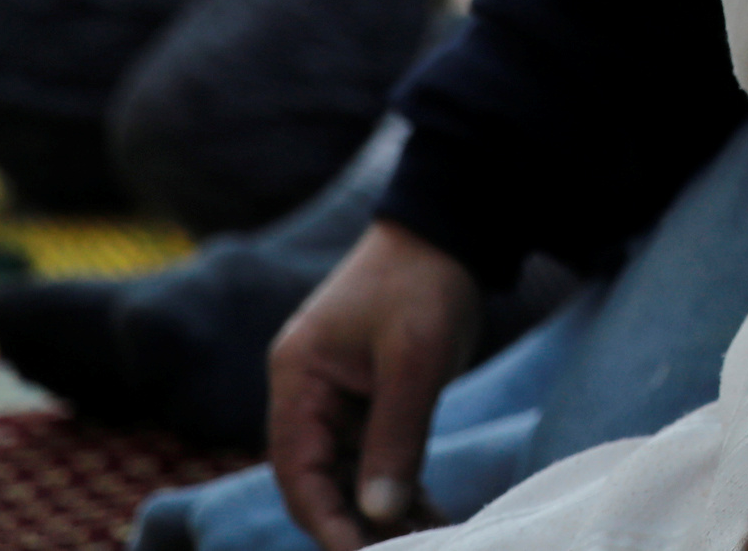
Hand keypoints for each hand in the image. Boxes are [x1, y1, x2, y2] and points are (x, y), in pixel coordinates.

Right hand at [267, 220, 480, 548]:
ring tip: (427, 541)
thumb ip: (395, 436)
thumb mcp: (413, 359)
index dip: (327, 521)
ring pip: (352, 476)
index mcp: (297, 380)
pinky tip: (431, 518)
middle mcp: (307, 395)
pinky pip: (378, 458)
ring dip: (384, 513)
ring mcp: (338, 399)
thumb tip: (380, 514)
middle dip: (358, 525)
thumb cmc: (423, 283)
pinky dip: (401, 488)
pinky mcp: (371, 400)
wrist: (450, 228)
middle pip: (322, 481)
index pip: (298, 472)